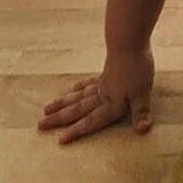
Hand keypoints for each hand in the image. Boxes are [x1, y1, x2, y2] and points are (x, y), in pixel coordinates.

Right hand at [38, 46, 154, 143]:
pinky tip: (73, 89)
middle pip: (78, 108)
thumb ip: (141, 112)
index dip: (77, 131)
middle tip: (40, 124)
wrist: (129, 42)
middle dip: (60, 118)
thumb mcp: (143, 93)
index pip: (92, 121)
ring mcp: (102, 82)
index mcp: (111, 103)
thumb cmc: (137, 68)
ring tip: (47, 108)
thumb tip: (142, 130)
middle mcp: (102, 95)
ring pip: (78, 96)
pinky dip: (79, 87)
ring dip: (63, 103)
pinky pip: (88, 82)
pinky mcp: (106, 71)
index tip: (59, 140)